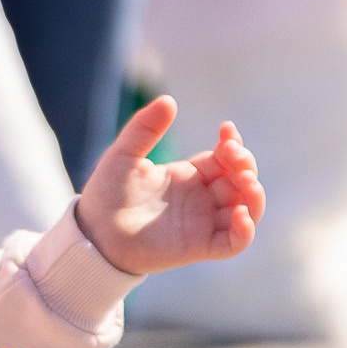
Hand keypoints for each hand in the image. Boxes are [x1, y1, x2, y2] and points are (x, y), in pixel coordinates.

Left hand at [74, 96, 263, 276]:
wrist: (93, 232)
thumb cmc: (106, 195)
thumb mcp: (123, 155)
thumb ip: (144, 129)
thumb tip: (168, 100)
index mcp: (189, 177)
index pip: (225, 159)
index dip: (232, 144)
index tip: (226, 131)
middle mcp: (201, 200)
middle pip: (241, 181)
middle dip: (245, 164)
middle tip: (232, 153)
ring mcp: (202, 223)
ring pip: (246, 210)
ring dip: (254, 194)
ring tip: (244, 178)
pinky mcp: (199, 247)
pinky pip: (233, 243)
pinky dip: (245, 231)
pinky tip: (240, 213)